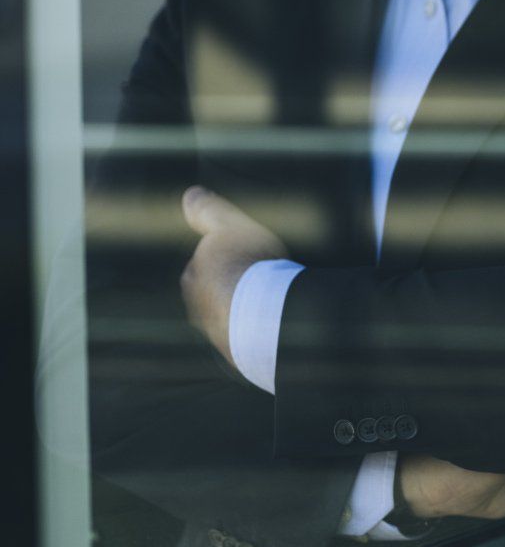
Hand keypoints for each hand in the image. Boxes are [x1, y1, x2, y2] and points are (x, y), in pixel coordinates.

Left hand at [179, 186, 288, 366]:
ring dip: (243, 309)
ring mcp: (217, 332)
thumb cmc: (248, 268)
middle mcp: (198, 309)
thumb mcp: (230, 227)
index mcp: (193, 279)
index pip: (203, 265)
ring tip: (270, 301)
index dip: (224, 257)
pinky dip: (257, 328)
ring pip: (229, 316)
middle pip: (213, 293)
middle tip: (258, 278)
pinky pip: (246, 336)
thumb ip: (208, 212)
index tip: (245, 254)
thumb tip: (189, 195)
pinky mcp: (238, 352)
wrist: (265, 316)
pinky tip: (274, 322)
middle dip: (229, 287)